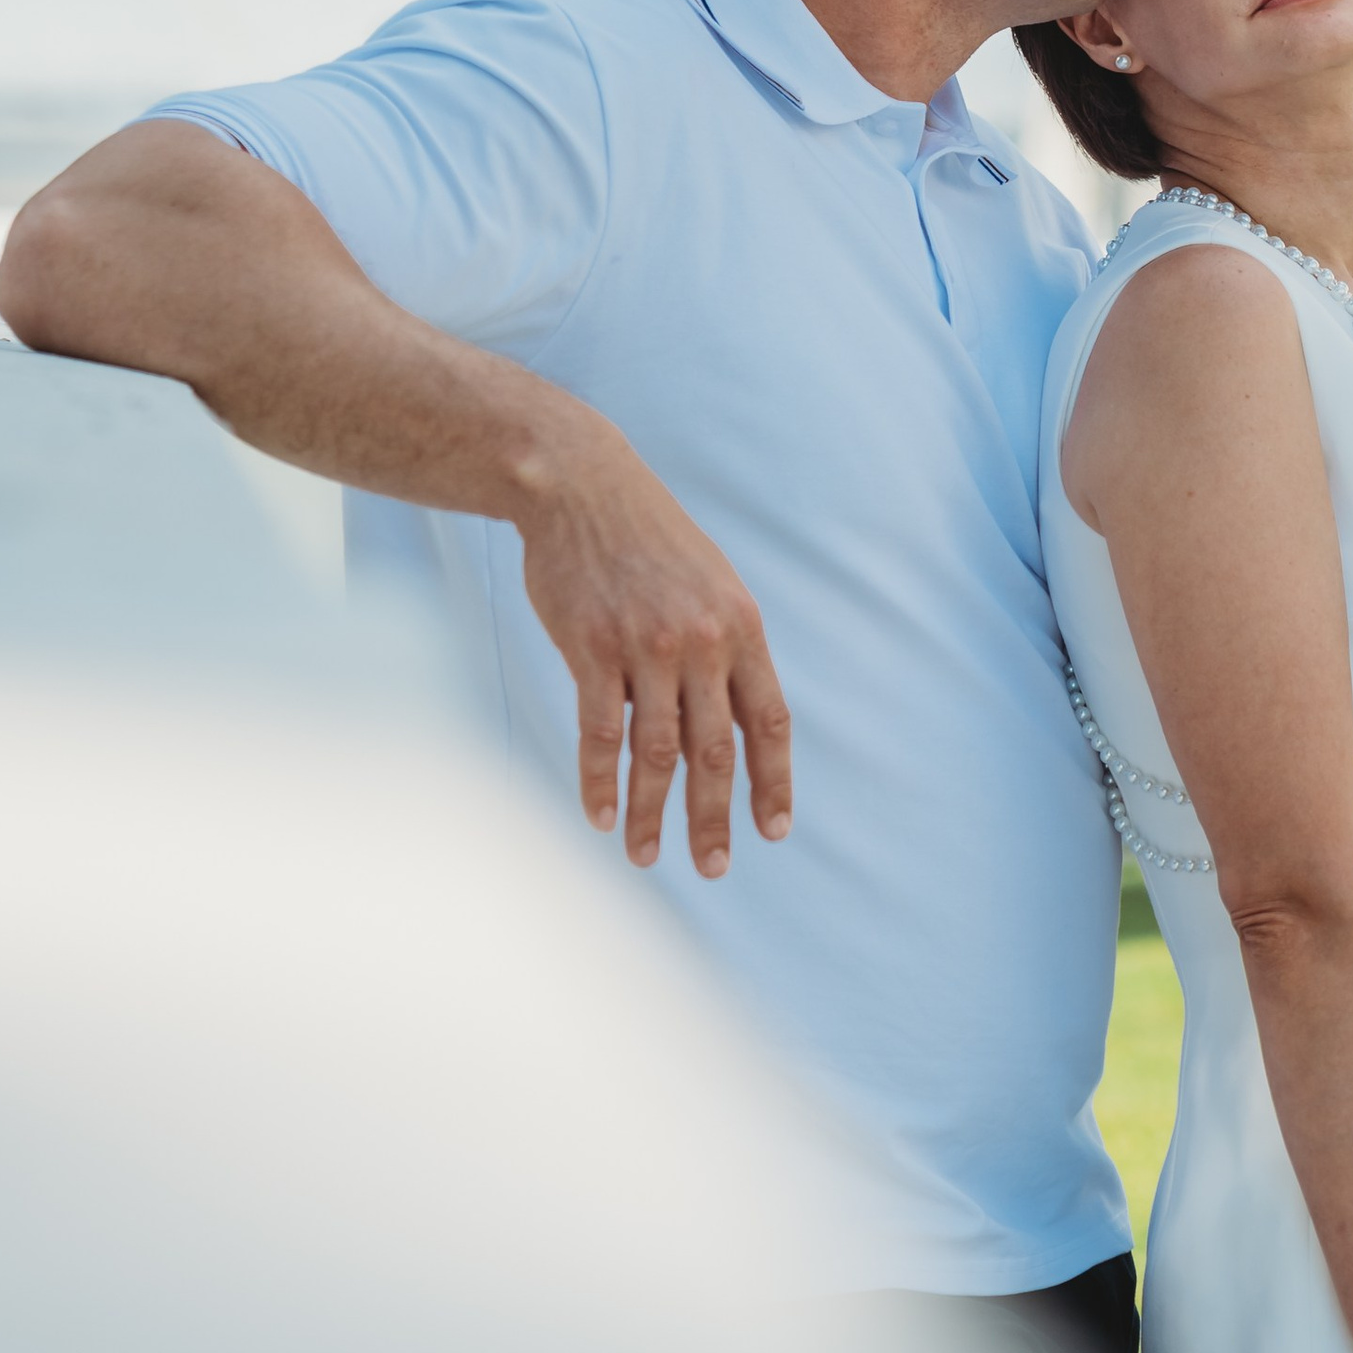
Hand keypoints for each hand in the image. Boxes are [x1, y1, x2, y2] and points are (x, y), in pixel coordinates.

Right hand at [516, 414, 793, 877]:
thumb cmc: (647, 540)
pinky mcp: (592, 649)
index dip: (772, 782)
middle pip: (715, 752)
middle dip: (714, 818)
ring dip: (654, 814)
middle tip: (714, 868)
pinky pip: (600, 732)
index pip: (769, 722)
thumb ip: (725, 649)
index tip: (772, 830)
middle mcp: (701, 643)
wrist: (580, 485)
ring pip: (657, 753)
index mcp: (741, 628)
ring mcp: (646, 647)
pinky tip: (601, 817)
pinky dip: (600, 782)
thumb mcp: (709, 583)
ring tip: (648, 857)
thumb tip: (735, 722)